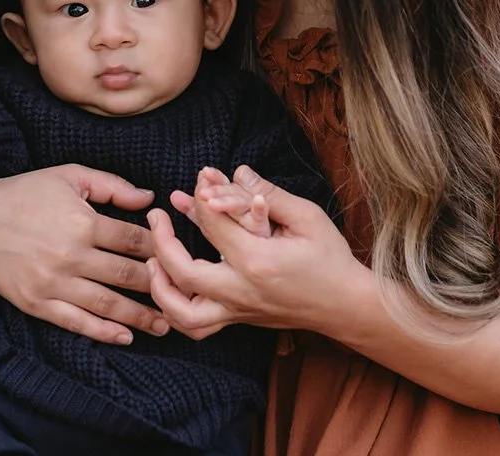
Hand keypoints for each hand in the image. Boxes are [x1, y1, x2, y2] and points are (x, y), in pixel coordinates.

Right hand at [0, 165, 170, 344]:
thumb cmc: (24, 193)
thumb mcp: (67, 177)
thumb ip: (110, 185)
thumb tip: (149, 198)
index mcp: (82, 220)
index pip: (135, 240)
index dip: (160, 250)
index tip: (177, 257)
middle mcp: (70, 254)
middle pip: (128, 275)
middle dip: (160, 286)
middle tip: (183, 295)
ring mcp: (53, 282)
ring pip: (109, 304)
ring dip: (141, 317)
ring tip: (166, 324)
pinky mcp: (37, 303)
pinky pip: (77, 323)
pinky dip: (104, 333)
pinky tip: (126, 337)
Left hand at [146, 165, 369, 339]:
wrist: (346, 305)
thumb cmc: (330, 258)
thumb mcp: (308, 218)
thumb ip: (269, 195)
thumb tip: (239, 172)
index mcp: (258, 262)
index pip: (214, 227)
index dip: (201, 199)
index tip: (197, 181)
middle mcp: (242, 291)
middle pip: (184, 274)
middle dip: (162, 244)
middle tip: (156, 218)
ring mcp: (239, 311)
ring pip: (183, 315)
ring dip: (160, 289)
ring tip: (153, 261)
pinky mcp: (239, 320)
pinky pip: (197, 327)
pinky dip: (175, 311)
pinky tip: (170, 286)